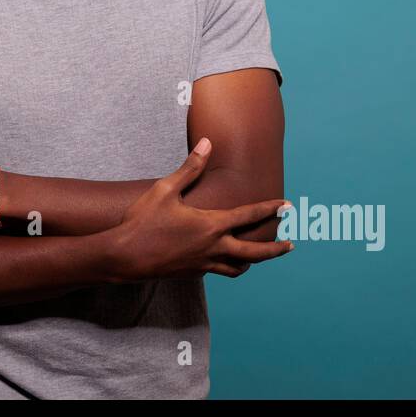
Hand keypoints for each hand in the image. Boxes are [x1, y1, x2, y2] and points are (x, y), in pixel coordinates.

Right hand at [108, 137, 293, 281]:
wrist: (124, 257)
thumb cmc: (143, 222)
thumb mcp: (165, 190)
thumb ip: (190, 168)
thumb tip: (206, 143)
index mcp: (211, 225)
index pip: (249, 216)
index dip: (270, 209)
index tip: (288, 205)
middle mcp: (213, 247)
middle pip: (256, 252)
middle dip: (275, 249)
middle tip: (291, 245)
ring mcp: (203, 263)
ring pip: (239, 268)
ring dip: (253, 261)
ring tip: (260, 256)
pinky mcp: (192, 273)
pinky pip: (219, 271)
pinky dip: (229, 266)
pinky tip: (224, 260)